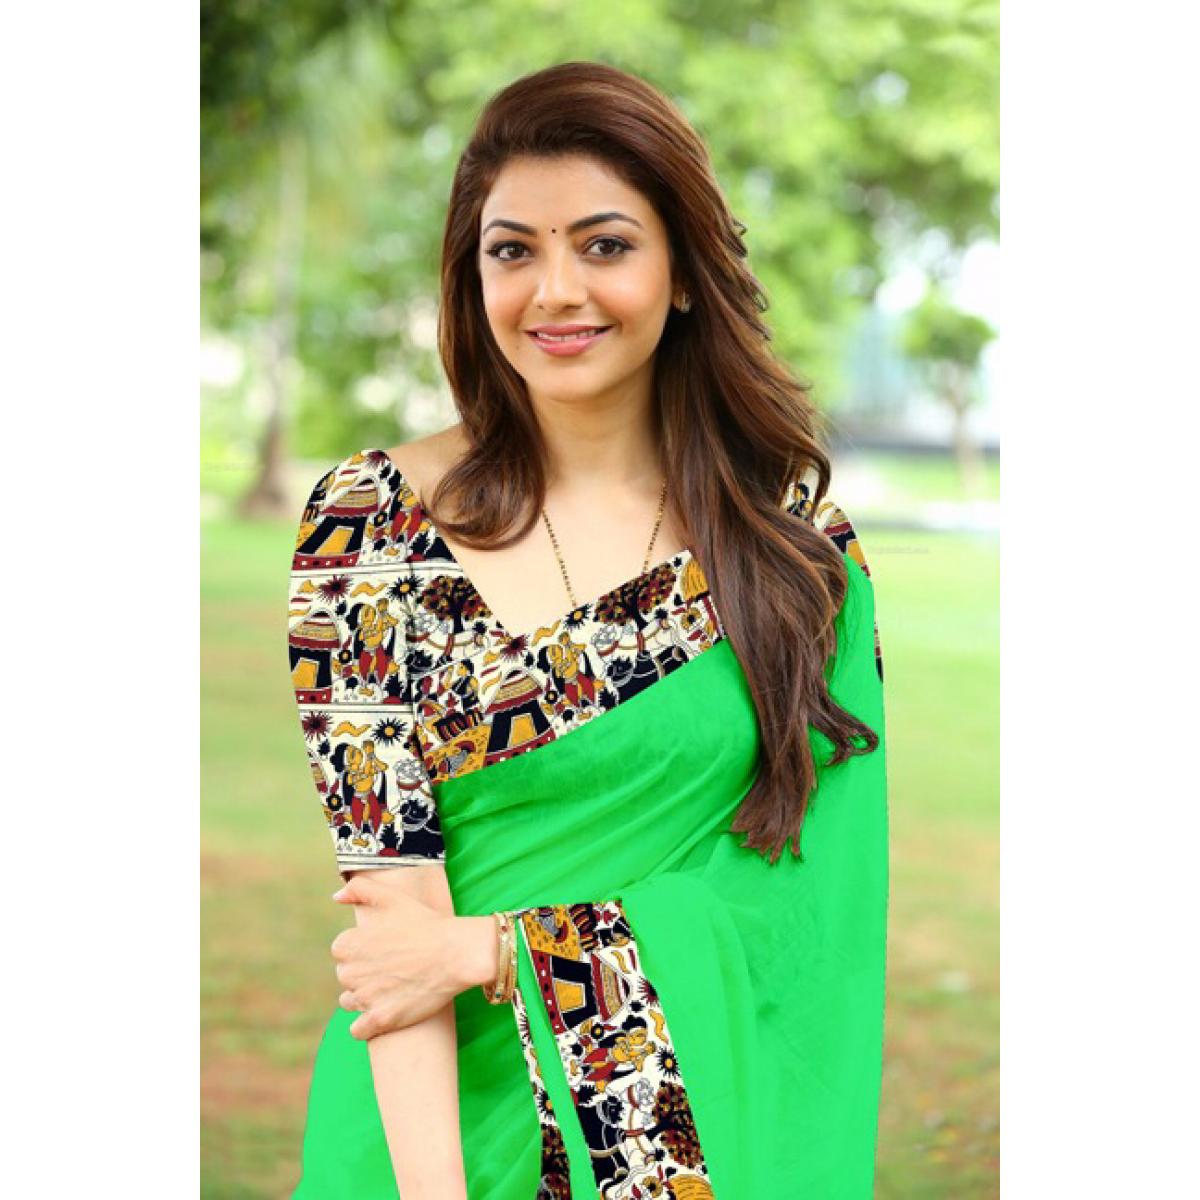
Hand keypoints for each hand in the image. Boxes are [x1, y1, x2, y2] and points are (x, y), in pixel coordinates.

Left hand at [330, 875, 496, 1039]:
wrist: (457, 952)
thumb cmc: (426, 923)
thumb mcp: (392, 897)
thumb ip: (359, 890)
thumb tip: (336, 896)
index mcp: (349, 944)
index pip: (341, 951)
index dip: (361, 949)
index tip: (380, 948)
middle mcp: (351, 972)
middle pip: (346, 976)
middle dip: (363, 972)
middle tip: (390, 966)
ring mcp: (366, 998)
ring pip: (350, 1002)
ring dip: (364, 997)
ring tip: (390, 987)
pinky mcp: (382, 1019)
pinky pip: (358, 1030)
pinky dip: (367, 1025)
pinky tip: (384, 1012)